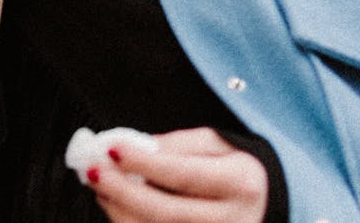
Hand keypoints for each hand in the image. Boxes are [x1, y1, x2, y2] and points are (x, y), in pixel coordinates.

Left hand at [88, 127, 267, 222]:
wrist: (266, 206)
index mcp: (240, 182)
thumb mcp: (219, 144)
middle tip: (93, 170)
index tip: (112, 147)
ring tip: (100, 185)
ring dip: (119, 212)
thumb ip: (178, 144)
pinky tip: (116, 208)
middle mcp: (233, 221)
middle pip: (166, 213)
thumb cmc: (238, 171)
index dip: (144, 163)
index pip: (184, 174)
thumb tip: (137, 147)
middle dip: (123, 191)